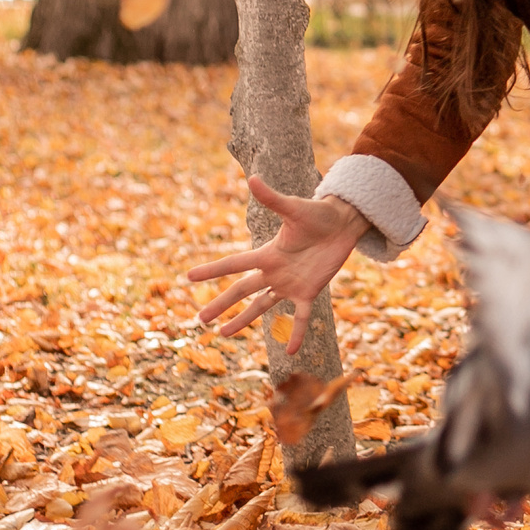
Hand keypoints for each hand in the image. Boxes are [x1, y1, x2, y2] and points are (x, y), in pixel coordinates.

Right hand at [184, 177, 368, 352]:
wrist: (342, 223)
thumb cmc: (317, 213)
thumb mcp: (294, 208)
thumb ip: (273, 199)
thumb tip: (253, 178)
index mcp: (267, 253)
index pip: (234, 264)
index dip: (212, 270)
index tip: (188, 276)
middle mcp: (274, 271)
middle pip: (242, 291)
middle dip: (220, 305)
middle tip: (199, 319)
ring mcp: (290, 284)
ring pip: (262, 307)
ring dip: (243, 320)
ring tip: (224, 335)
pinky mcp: (310, 292)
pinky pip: (301, 317)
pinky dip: (296, 333)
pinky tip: (289, 351)